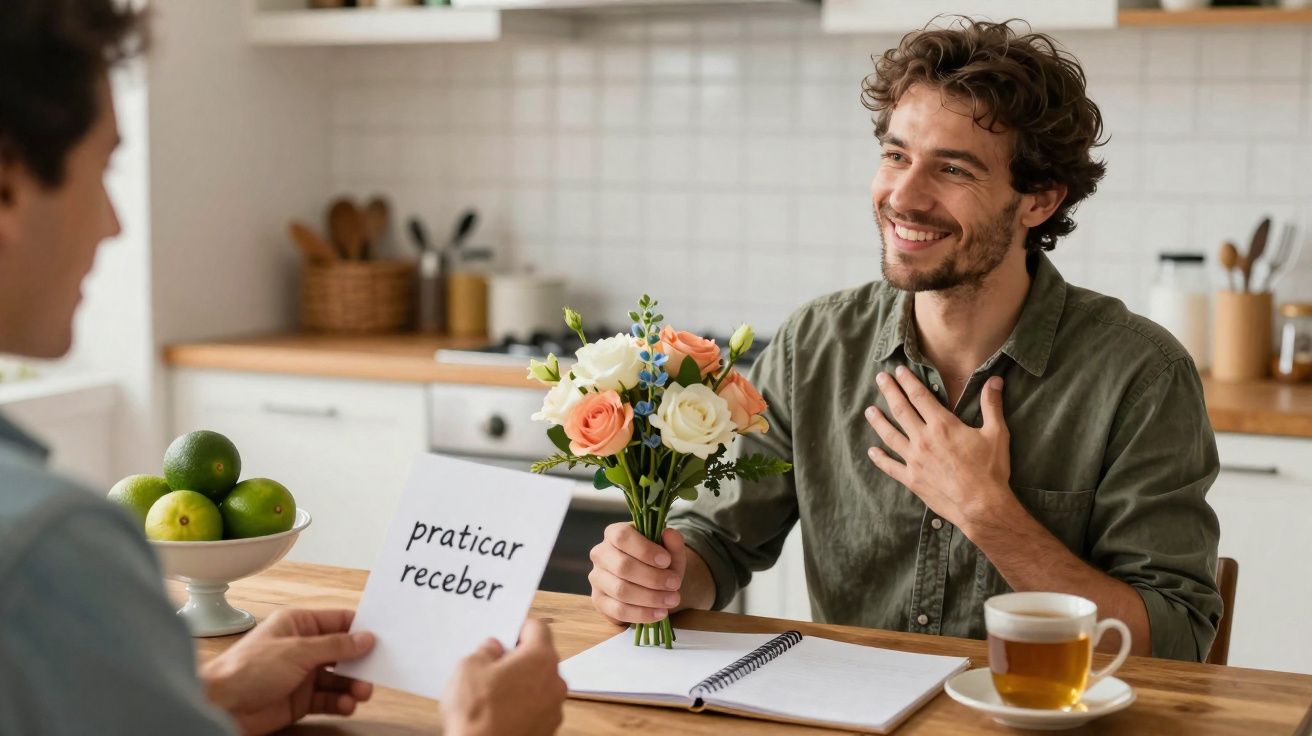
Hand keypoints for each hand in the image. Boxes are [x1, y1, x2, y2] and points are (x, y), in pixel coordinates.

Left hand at [199, 608, 375, 735]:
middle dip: (360, 662)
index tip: (382, 638)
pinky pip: (328, 699)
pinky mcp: (300, 700)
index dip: (360, 629)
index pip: (338, 621)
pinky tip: (346, 704)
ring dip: (353, 685)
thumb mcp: (297, 651)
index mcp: (298, 624)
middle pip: (342, 652)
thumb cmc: (246, 670)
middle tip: (376, 670)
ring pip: (338, 678)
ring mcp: (301, 675)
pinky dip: (340, 702)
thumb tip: (365, 638)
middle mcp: (302, 648)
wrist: (221, 706)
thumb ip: (335, 646)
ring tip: (362, 692)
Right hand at [441, 619, 565, 735]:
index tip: (505, 634)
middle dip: (518, 659)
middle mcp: (555, 682)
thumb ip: (485, 651)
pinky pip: (537, 708)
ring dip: (521, 684)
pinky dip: (523, 706)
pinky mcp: (548, 730)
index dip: (518, 627)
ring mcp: (554, 709)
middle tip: (492, 665)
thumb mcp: (468, 667)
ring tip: (493, 694)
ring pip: (539, 685)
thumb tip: (492, 649)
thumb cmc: (477, 714)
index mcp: (540, 659)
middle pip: (540, 658)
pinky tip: (499, 713)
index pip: (538, 628)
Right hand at [588, 522, 685, 624]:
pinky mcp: (599, 601)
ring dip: (650, 597)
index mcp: (614, 534)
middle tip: (674, 584)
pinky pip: (618, 610)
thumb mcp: (670, 551)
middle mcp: (601, 554)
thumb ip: (673, 542)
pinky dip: (642, 614)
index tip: (666, 561)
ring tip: (672, 600)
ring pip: (621, 590)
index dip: (644, 550)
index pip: (622, 537)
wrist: (654, 584)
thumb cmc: (659, 563)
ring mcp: (597, 578)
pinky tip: (660, 613)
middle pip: (622, 566)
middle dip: (652, 578)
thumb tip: (670, 534)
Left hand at [865, 367, 1013, 531]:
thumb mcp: (996, 433)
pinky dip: (879, 459)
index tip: (898, 370)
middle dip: (889, 391)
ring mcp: (914, 460)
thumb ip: (992, 405)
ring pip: (890, 435)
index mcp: (942, 425)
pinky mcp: (912, 479)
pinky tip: (871, 452)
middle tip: (880, 379)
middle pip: (901, 410)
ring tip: (869, 411)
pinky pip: (890, 466)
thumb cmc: (991, 470)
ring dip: (878, 421)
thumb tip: (994, 379)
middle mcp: (923, 439)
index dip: (908, 381)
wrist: (982, 506)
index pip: (920, 396)